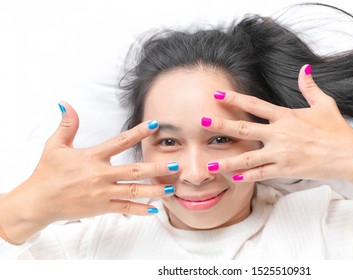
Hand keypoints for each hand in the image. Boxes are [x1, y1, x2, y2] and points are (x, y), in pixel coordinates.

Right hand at [0, 102, 176, 243]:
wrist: (38, 202)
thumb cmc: (47, 173)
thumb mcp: (55, 146)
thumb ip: (67, 125)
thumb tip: (66, 104)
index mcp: (92, 157)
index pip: (119, 141)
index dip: (138, 133)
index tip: (155, 125)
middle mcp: (100, 175)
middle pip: (134, 170)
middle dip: (156, 168)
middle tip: (175, 166)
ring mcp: (102, 193)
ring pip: (133, 191)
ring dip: (154, 190)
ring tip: (171, 188)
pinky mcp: (101, 208)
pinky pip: (124, 209)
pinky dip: (140, 209)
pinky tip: (154, 209)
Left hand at [201, 64, 352, 181]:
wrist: (349, 154)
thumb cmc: (336, 129)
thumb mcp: (324, 104)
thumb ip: (310, 87)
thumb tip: (305, 68)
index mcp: (286, 116)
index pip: (255, 105)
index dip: (234, 99)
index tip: (217, 95)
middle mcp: (280, 134)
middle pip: (244, 129)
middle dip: (221, 126)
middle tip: (202, 122)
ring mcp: (281, 153)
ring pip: (248, 157)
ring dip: (227, 159)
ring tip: (210, 162)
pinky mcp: (286, 170)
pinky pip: (262, 173)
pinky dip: (247, 176)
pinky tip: (233, 177)